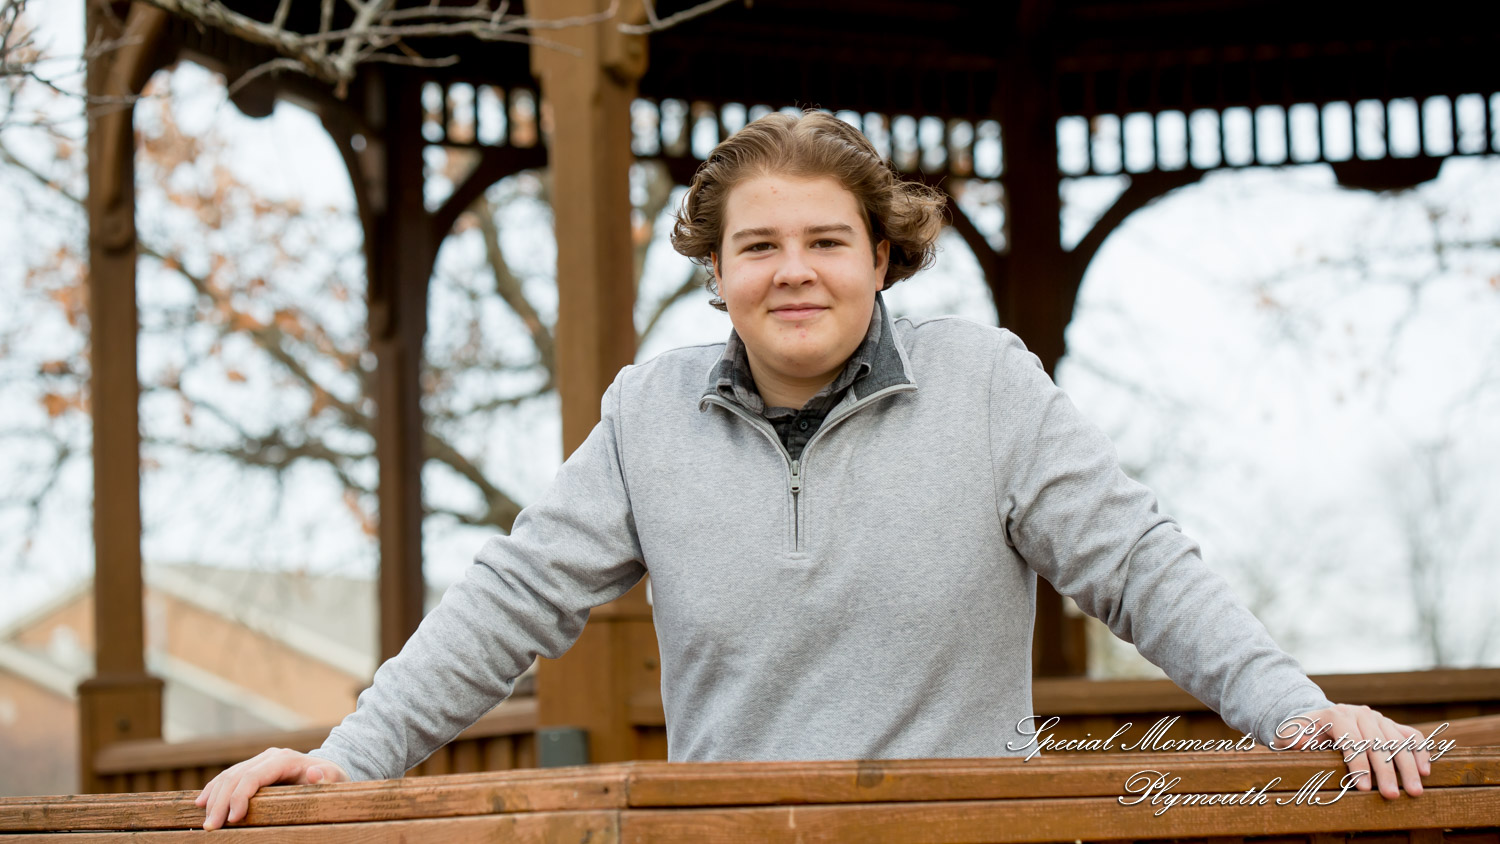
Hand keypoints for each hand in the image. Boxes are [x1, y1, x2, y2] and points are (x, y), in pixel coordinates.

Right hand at [195, 748, 348, 829]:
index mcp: (285, 759)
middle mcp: (268, 757)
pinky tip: (201, 803)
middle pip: (236, 776)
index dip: (240, 797)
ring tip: (206, 821)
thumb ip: (325, 778)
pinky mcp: (252, 768)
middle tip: (211, 827)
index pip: (254, 776)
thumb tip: (313, 773)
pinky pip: (228, 777)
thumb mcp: (335, 779)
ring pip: (228, 776)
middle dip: (221, 802)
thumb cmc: (332, 779)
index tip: (233, 820)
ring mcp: (259, 761)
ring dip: (213, 798)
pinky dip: (214, 790)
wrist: (328, 771)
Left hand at [1274, 704, 1430, 798]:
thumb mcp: (1288, 734)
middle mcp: (1360, 713)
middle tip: (1391, 796)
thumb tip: (1301, 743)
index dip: (1358, 765)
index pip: (1351, 740)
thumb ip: (1290, 738)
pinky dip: (1421, 752)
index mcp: (1336, 715)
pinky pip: (1412, 736)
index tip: (1363, 788)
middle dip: (1386, 771)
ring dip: (1408, 767)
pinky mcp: (1392, 725)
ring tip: (1414, 791)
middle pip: (1378, 743)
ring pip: (1399, 741)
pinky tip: (1425, 771)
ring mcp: (1379, 718)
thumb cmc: (1303, 734)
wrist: (1318, 720)